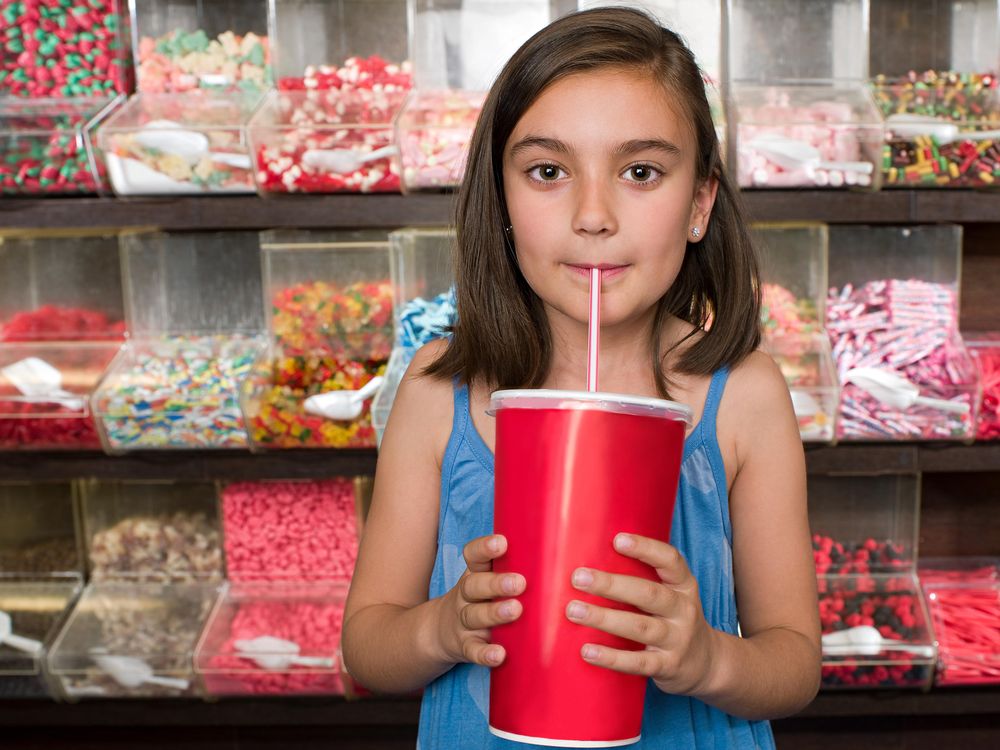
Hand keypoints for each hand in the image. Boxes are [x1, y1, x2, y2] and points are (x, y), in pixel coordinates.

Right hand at [436, 534, 525, 667]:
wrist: (442, 631)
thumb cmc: (482, 599)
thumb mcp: (488, 579)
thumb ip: (516, 567)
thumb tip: (562, 553)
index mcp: (475, 574)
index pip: (473, 556)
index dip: (484, 548)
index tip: (502, 542)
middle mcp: (466, 595)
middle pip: (474, 586)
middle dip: (496, 583)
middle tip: (519, 583)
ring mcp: (464, 621)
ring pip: (474, 615)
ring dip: (494, 613)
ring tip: (515, 611)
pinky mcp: (465, 646)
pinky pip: (473, 650)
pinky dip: (485, 654)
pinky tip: (499, 654)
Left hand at [565, 533, 717, 696]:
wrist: (708, 664)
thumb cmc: (675, 619)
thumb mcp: (672, 594)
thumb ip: (644, 579)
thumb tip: (590, 560)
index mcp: (684, 586)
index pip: (670, 561)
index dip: (645, 548)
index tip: (617, 540)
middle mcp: (683, 610)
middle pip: (648, 594)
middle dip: (611, 585)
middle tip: (579, 578)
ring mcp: (677, 639)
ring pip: (640, 627)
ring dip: (604, 619)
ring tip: (574, 611)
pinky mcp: (668, 666)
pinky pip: (638, 662)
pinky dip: (612, 657)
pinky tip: (587, 651)